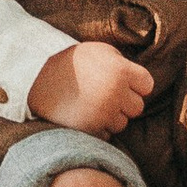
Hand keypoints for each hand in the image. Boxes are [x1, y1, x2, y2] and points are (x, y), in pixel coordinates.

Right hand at [29, 38, 154, 132]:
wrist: (38, 78)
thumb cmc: (73, 62)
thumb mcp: (101, 51)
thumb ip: (124, 64)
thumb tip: (140, 82)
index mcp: (121, 71)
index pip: (147, 85)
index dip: (136, 84)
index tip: (124, 81)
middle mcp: (115, 94)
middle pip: (137, 107)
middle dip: (125, 102)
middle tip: (106, 94)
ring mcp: (102, 114)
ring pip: (122, 123)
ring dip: (112, 117)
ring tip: (94, 104)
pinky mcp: (90, 130)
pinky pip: (106, 135)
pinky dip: (99, 128)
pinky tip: (86, 115)